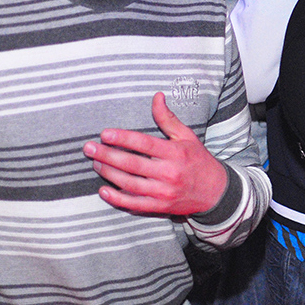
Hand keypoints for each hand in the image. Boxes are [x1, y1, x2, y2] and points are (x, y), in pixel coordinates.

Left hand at [86, 92, 227, 214]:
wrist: (216, 192)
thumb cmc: (198, 160)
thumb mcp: (187, 136)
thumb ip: (168, 118)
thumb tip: (156, 96)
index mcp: (175, 153)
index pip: (144, 143)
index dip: (123, 138)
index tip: (105, 134)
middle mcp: (169, 173)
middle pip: (131, 164)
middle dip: (107, 155)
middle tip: (89, 148)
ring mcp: (163, 192)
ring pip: (129, 183)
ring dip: (108, 173)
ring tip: (95, 163)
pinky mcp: (160, 207)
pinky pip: (134, 204)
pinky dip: (117, 199)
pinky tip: (103, 190)